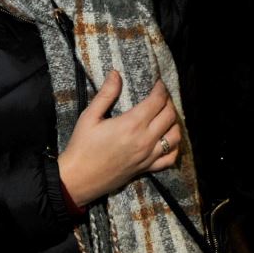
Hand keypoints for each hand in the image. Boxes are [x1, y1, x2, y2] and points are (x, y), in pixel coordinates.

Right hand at [57, 73, 181, 207]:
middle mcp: (145, 140)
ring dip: (174, 122)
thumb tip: (116, 74)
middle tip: (161, 96)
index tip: (158, 83)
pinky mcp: (147, 168)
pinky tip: (168, 139)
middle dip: (168, 102)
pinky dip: (174, 147)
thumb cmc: (82, 146)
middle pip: (169, 115)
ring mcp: (148, 156)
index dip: (161, 89)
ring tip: (166, 114)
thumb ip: (106, 94)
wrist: (79, 178)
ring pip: (175, 136)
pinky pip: (170, 158)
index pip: (157, 101)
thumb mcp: (89, 117)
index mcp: (131, 124)